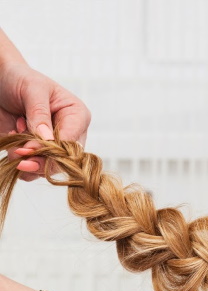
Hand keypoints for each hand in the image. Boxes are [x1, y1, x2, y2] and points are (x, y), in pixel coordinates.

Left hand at [0, 62, 90, 180]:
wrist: (0, 80)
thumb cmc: (20, 78)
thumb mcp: (32, 90)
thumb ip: (40, 114)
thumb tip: (47, 140)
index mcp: (77, 116)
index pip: (72, 142)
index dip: (52, 149)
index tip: (28, 148)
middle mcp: (69, 134)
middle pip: (63, 160)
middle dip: (40, 160)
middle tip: (18, 153)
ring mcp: (53, 145)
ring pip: (47, 169)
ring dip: (26, 160)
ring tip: (15, 137)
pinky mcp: (36, 152)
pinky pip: (32, 171)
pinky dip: (18, 163)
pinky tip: (12, 144)